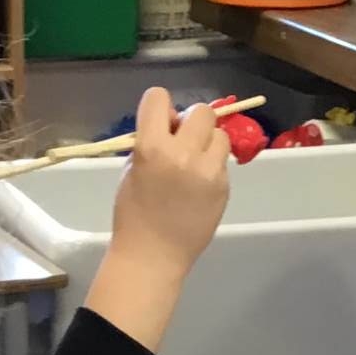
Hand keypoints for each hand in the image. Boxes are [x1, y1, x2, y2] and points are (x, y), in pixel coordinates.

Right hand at [85, 88, 231, 354]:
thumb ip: (151, 142)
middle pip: (201, 111)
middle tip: (181, 142)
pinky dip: (212, 167)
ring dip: (207, 143)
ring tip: (194, 165)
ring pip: (219, 135)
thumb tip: (171, 125)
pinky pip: (222, 162)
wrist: (153, 257)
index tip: (158, 122)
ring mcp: (208, 171)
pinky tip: (198, 187)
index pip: (159, 97)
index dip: (158, 107)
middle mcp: (183, 153)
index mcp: (151, 147)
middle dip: (190, 122)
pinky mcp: (223, 187)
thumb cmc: (133, 215)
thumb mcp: (132, 171)